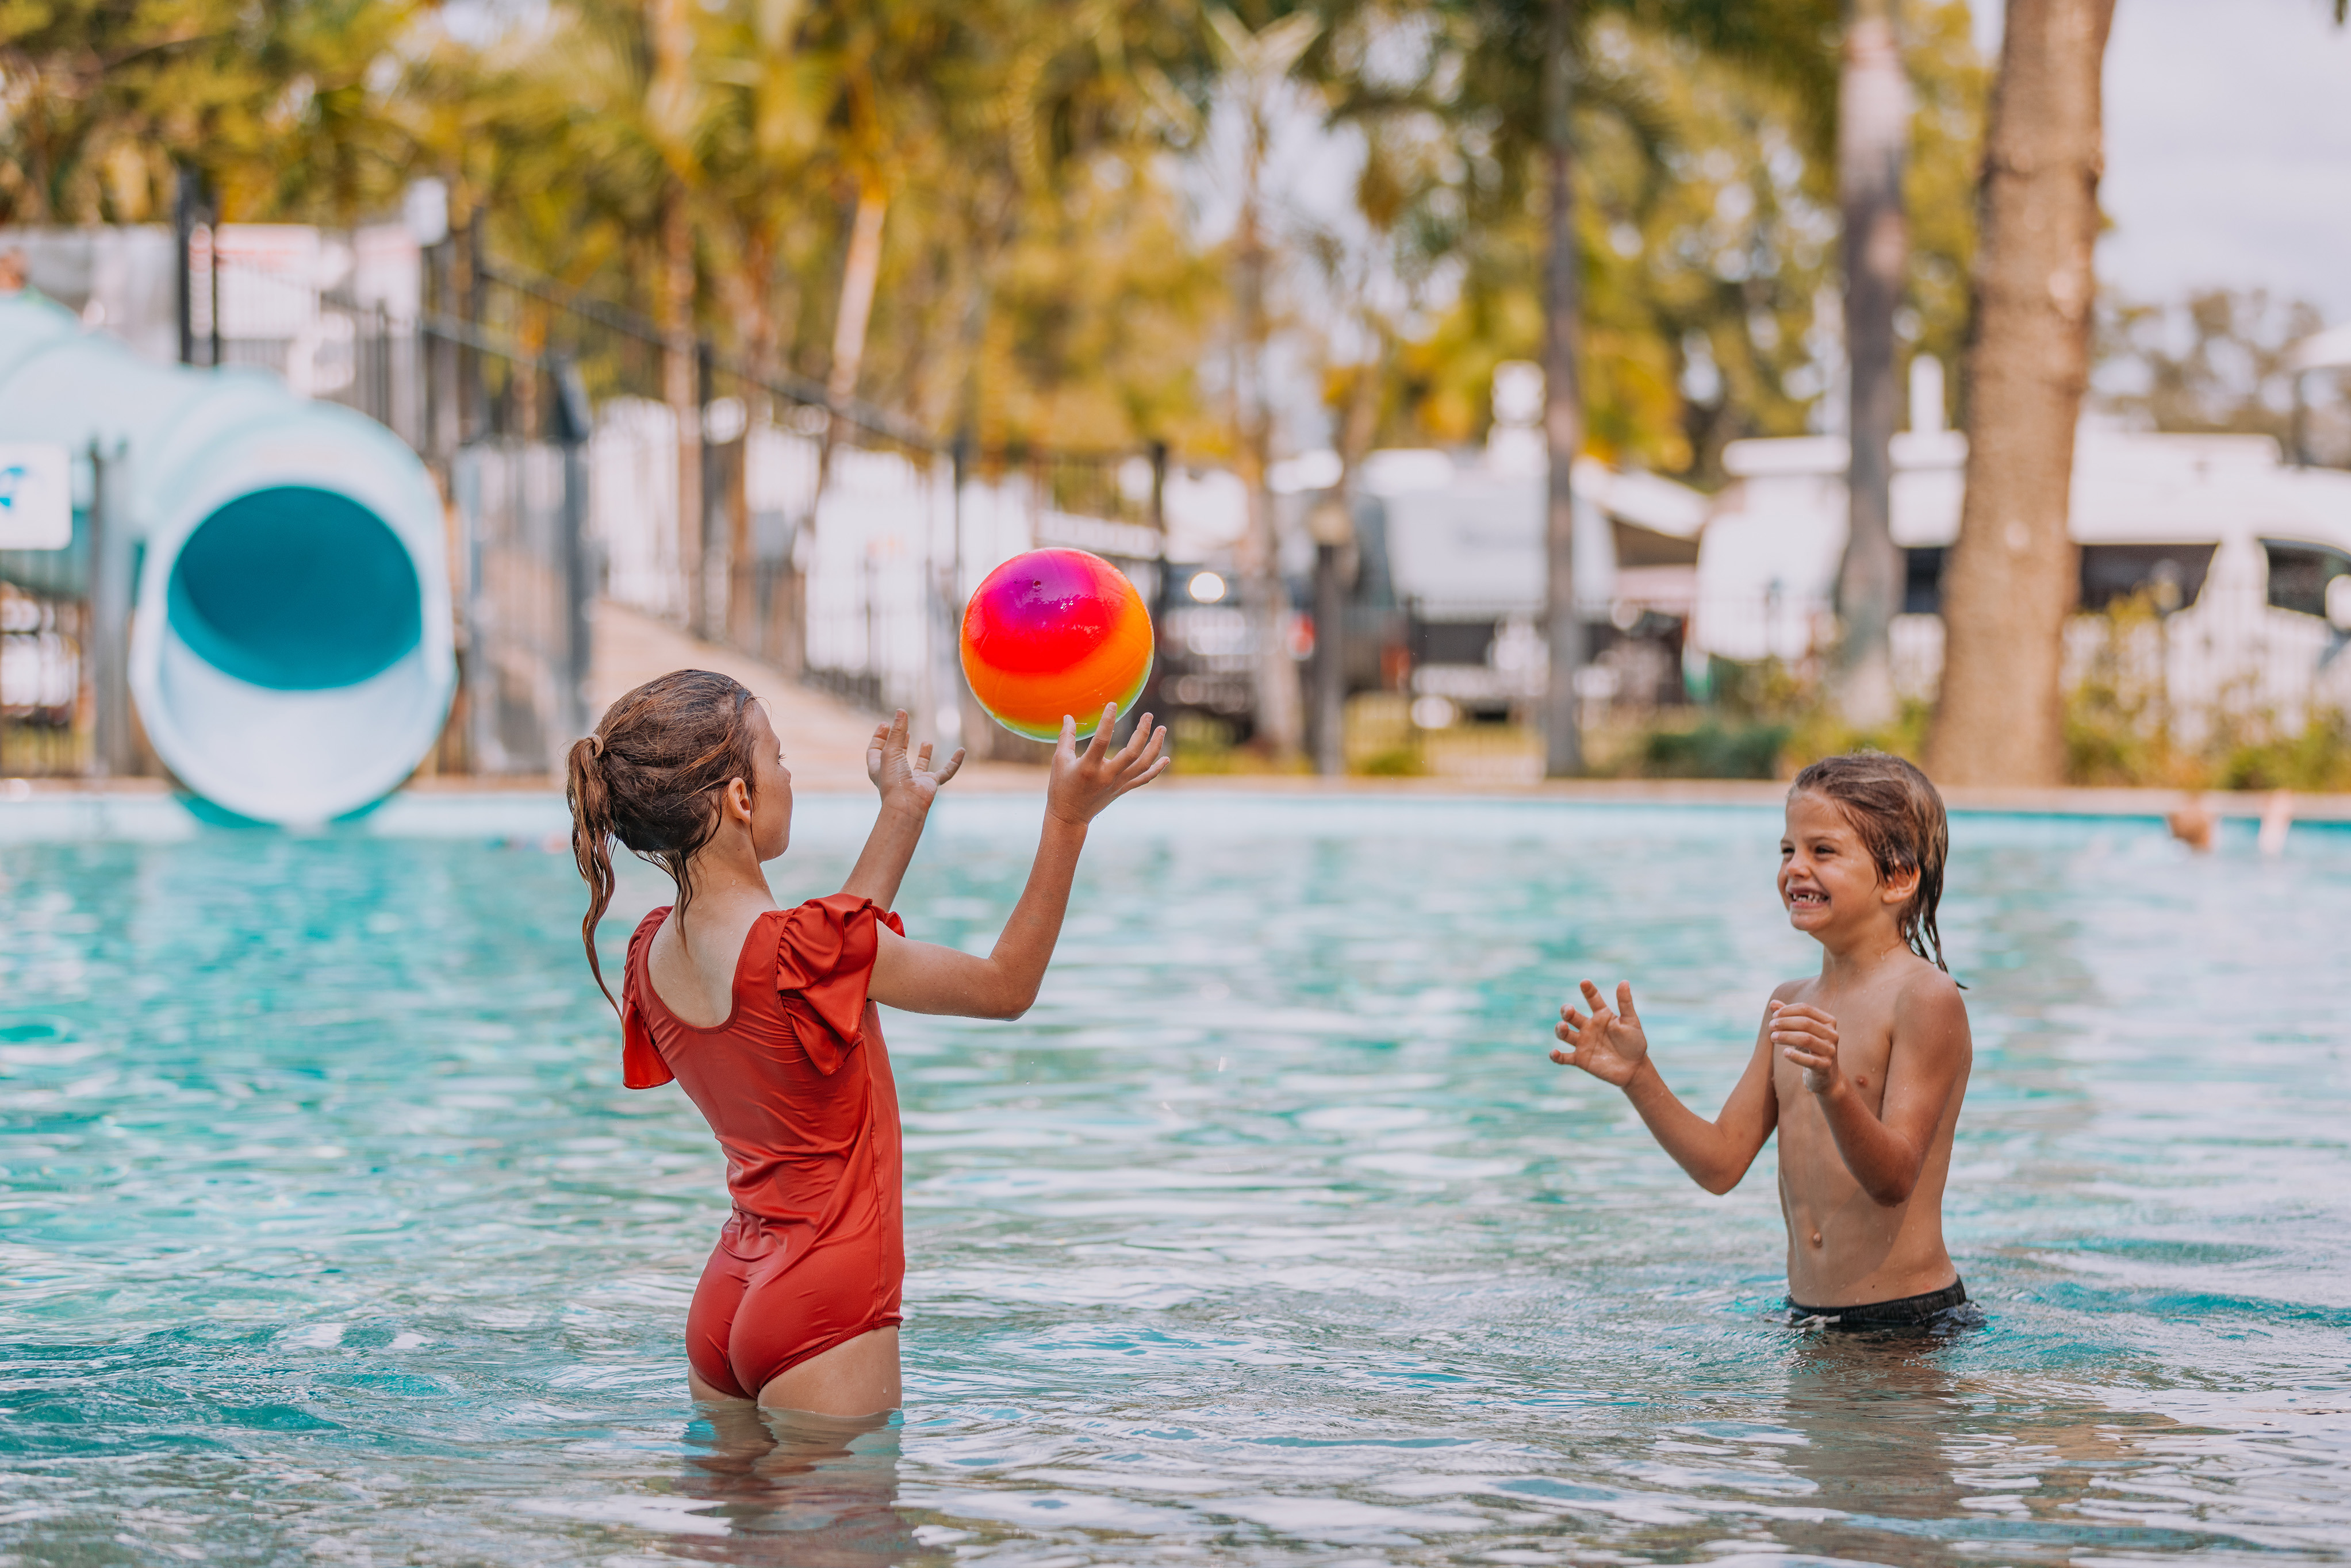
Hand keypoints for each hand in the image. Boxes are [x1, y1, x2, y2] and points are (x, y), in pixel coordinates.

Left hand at [866, 709, 964, 809]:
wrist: (906, 804)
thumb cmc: (893, 780)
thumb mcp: (891, 751)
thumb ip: (897, 731)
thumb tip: (901, 711)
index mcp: (880, 768)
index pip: (876, 750)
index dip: (880, 737)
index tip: (885, 724)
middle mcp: (896, 774)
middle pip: (897, 756)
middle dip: (899, 743)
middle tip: (902, 730)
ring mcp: (914, 780)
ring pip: (920, 766)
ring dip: (924, 755)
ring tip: (926, 742)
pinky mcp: (930, 784)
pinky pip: (945, 772)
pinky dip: (954, 763)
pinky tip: (961, 751)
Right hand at [1046, 704, 1167, 826]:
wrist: (1070, 817)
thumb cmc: (1061, 787)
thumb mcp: (1059, 761)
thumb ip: (1066, 737)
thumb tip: (1069, 716)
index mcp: (1089, 767)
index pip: (1102, 740)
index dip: (1108, 721)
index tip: (1113, 705)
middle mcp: (1107, 776)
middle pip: (1131, 753)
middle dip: (1142, 732)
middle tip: (1148, 715)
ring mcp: (1117, 784)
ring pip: (1143, 765)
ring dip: (1155, 747)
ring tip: (1162, 729)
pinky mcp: (1122, 789)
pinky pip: (1143, 779)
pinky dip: (1156, 769)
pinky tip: (1166, 758)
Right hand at [1551, 980, 1650, 1087]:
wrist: (1634, 1069)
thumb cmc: (1635, 1043)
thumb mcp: (1631, 1022)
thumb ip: (1625, 1003)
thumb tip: (1624, 981)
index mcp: (1601, 1016)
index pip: (1592, 999)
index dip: (1588, 990)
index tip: (1584, 983)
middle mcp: (1588, 1027)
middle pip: (1571, 1015)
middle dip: (1567, 1011)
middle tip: (1569, 1011)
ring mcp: (1583, 1043)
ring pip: (1564, 1034)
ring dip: (1560, 1029)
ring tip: (1564, 1028)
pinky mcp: (1580, 1059)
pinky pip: (1564, 1057)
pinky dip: (1556, 1056)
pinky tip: (1554, 1053)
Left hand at [1770, 1001, 1842, 1095]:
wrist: (1825, 1075)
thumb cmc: (1810, 1048)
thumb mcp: (1800, 1031)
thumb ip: (1788, 1016)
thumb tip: (1772, 1003)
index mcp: (1828, 1021)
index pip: (1806, 1009)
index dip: (1788, 1010)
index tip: (1774, 1016)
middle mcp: (1832, 1034)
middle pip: (1806, 1023)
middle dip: (1785, 1022)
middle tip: (1770, 1026)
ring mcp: (1830, 1051)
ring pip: (1806, 1039)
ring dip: (1786, 1036)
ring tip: (1773, 1037)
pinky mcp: (1825, 1066)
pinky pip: (1810, 1060)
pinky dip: (1796, 1055)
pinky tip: (1784, 1053)